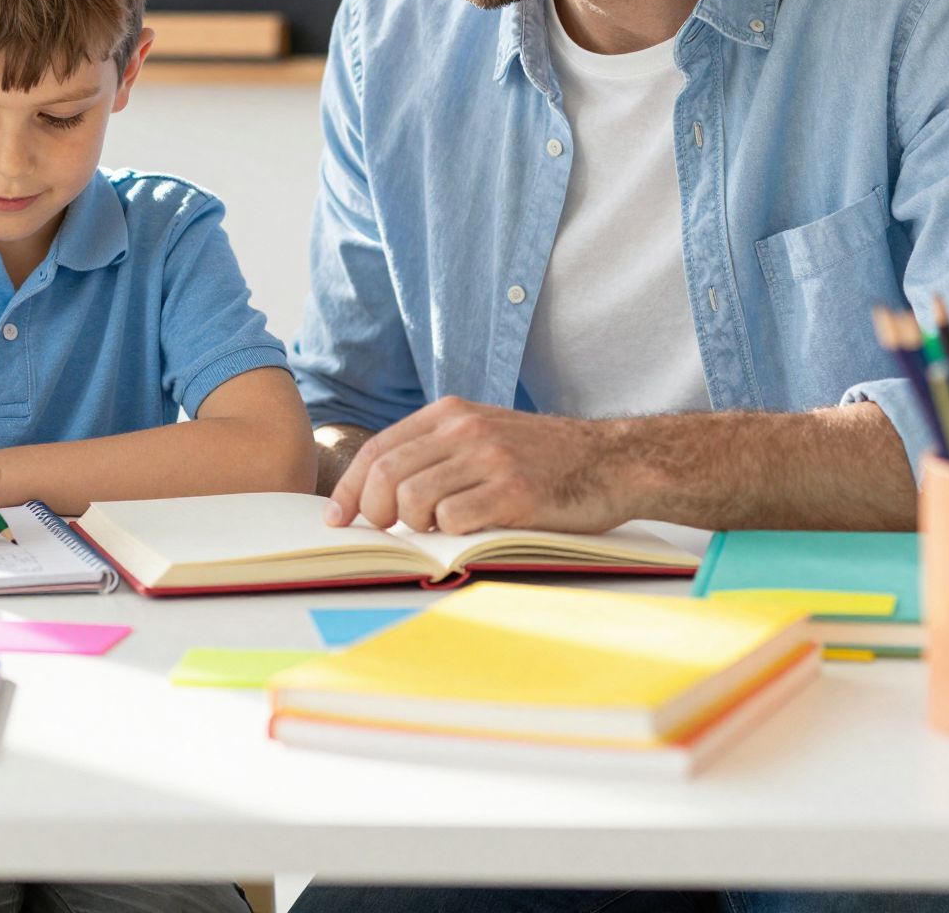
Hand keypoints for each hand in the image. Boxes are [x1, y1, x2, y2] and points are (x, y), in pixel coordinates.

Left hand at [323, 395, 626, 534]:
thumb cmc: (541, 457)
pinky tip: (470, 531)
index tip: (338, 517)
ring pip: (413, 500)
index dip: (350, 487)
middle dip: (372, 511)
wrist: (610, 461)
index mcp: (451, 413)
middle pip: (386, 474)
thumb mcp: (482, 433)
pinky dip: (451, 535)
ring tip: (439, 529)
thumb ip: (436, 452)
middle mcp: (465, 430)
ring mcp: (489, 459)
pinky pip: (453, 520)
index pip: (379, 449)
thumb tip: (377, 491)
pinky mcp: (514, 492)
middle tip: (383, 532)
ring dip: (415, 526)